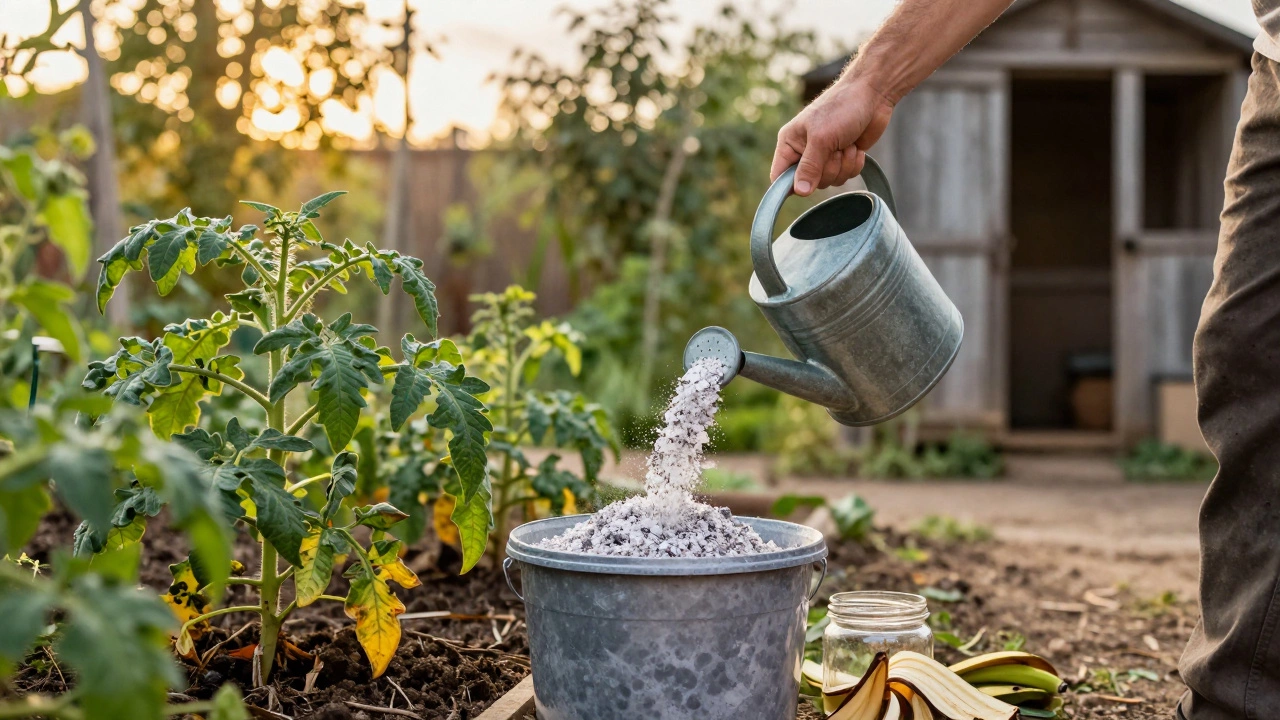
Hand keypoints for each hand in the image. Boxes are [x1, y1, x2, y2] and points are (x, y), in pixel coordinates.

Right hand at [771, 79, 894, 195]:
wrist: (872, 94)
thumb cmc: (841, 108)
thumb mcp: (822, 138)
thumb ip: (810, 167)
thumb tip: (800, 192)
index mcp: (790, 142)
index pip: (779, 176)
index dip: (791, 185)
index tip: (808, 184)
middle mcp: (804, 151)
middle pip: (810, 183)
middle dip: (828, 169)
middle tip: (835, 149)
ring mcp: (824, 155)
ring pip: (830, 181)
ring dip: (843, 165)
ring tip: (847, 143)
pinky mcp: (842, 157)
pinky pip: (846, 176)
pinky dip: (854, 164)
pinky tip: (856, 147)